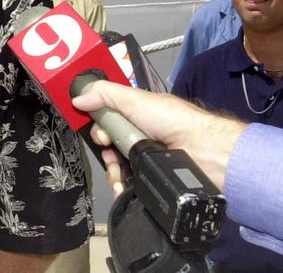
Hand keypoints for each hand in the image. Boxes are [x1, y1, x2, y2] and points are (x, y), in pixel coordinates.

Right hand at [71, 80, 244, 190]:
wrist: (206, 153)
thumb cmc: (173, 121)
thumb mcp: (136, 100)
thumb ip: (106, 94)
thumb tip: (77, 99)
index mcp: (137, 116)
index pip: (108, 121)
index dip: (100, 126)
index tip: (101, 133)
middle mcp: (141, 137)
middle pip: (110, 146)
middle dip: (105, 151)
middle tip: (111, 151)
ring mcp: (146, 160)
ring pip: (117, 167)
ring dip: (112, 171)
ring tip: (118, 174)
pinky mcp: (151, 180)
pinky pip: (129, 185)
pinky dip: (122, 187)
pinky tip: (121, 188)